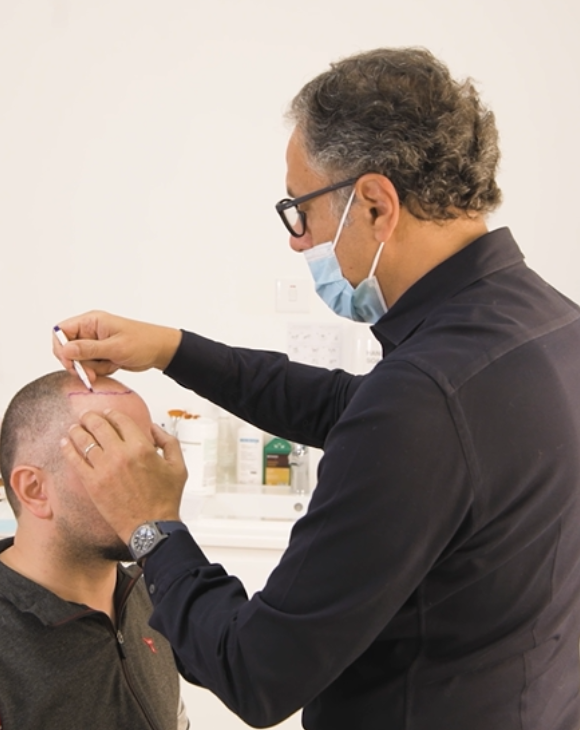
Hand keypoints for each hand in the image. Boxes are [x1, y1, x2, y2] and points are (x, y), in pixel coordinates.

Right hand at [53, 310, 181, 380]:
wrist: (161, 350)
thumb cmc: (144, 342)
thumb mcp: (115, 347)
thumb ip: (89, 350)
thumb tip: (65, 350)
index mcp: (91, 321)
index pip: (61, 331)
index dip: (61, 347)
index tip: (71, 362)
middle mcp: (90, 331)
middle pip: (68, 349)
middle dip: (79, 363)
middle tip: (91, 372)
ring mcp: (95, 343)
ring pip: (80, 361)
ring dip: (92, 368)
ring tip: (110, 364)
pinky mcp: (101, 354)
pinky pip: (91, 366)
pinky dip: (100, 370)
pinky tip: (114, 365)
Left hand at [61, 409, 187, 542]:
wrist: (151, 527)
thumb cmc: (165, 499)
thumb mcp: (178, 466)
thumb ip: (168, 442)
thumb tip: (154, 429)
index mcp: (142, 447)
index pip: (121, 420)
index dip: (112, 413)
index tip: (108, 413)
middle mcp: (121, 454)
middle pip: (99, 426)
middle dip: (90, 417)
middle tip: (87, 416)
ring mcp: (104, 469)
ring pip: (84, 440)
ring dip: (77, 430)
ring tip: (74, 427)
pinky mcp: (92, 483)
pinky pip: (75, 460)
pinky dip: (68, 449)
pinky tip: (65, 443)